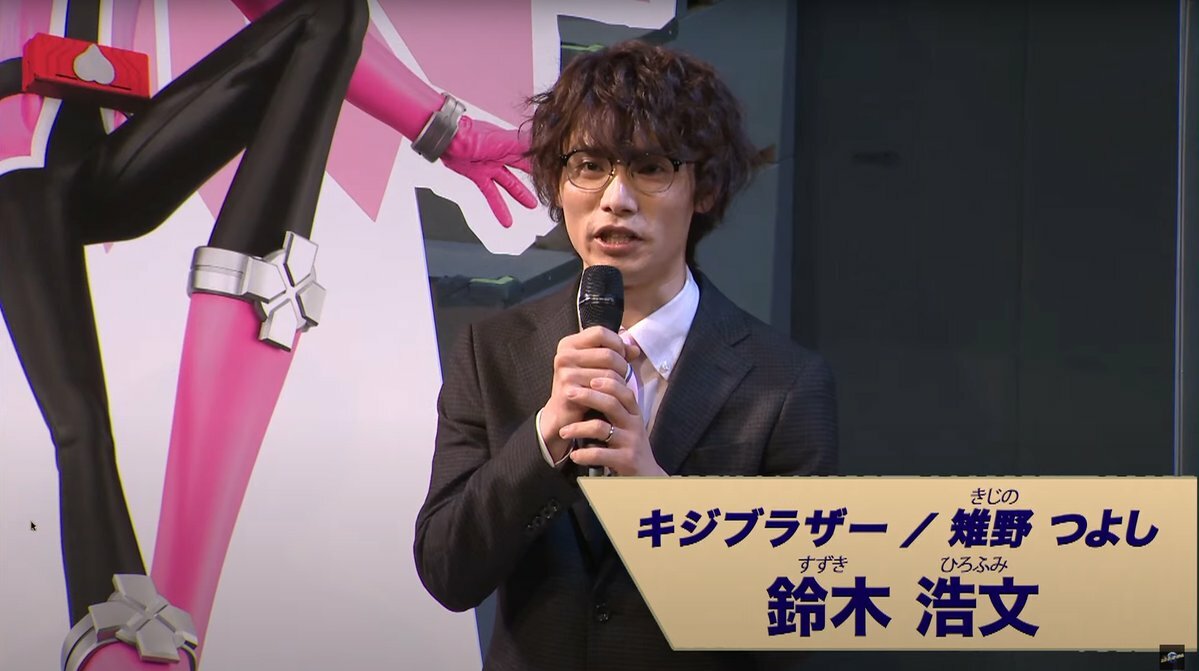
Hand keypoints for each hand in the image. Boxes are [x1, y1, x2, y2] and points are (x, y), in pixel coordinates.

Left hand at [441, 116, 537, 227]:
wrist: (449, 141)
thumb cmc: (474, 135)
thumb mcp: (506, 140)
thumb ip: (527, 144)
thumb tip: (547, 144)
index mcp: (511, 144)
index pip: (531, 156)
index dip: (543, 163)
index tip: (556, 171)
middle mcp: (502, 155)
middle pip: (522, 169)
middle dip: (534, 179)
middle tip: (546, 189)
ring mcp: (490, 166)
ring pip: (509, 184)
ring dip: (519, 196)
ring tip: (531, 206)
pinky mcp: (479, 176)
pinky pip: (491, 194)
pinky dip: (498, 208)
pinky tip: (506, 221)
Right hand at [539, 326, 639, 462]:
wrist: (562, 415)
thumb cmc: (582, 387)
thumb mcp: (596, 365)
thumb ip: (615, 353)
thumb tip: (634, 349)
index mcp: (568, 344)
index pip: (600, 332)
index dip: (616, 343)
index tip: (621, 356)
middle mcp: (564, 356)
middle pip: (608, 353)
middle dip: (622, 366)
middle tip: (622, 376)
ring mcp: (566, 374)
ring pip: (609, 372)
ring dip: (619, 382)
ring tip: (616, 388)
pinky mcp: (570, 391)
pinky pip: (603, 388)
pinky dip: (612, 394)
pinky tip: (610, 398)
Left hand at [561, 374, 665, 476]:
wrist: (649, 478)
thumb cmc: (630, 448)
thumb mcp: (627, 425)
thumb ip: (613, 408)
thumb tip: (590, 385)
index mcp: (634, 414)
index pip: (623, 391)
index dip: (607, 382)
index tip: (588, 377)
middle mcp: (634, 425)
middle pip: (611, 403)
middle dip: (587, 396)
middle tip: (568, 393)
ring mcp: (631, 443)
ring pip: (600, 428)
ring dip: (577, 428)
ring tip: (563, 432)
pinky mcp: (626, 461)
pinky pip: (600, 454)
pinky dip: (583, 454)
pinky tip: (575, 455)